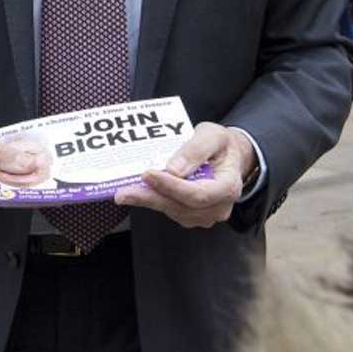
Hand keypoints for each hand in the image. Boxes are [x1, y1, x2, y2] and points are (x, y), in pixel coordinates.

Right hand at [0, 119, 39, 218]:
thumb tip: (29, 165)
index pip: (7, 192)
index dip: (29, 181)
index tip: (46, 169)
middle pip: (7, 194)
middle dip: (25, 176)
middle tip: (39, 156)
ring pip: (3, 194)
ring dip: (15, 177)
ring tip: (24, 156)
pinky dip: (5, 178)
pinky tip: (9, 163)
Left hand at [115, 121, 255, 229]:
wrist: (228, 157)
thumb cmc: (221, 145)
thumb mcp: (213, 135)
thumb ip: (196, 149)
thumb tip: (173, 169)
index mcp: (228, 186)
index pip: (199, 193)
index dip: (172, 186)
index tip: (149, 174)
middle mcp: (218, 206)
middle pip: (181, 206)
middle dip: (151, 197)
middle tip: (124, 192)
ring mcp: (205, 214)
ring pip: (173, 210)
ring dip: (148, 201)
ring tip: (125, 192)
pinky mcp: (191, 215)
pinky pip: (170, 209)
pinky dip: (153, 200)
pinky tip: (137, 192)